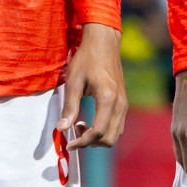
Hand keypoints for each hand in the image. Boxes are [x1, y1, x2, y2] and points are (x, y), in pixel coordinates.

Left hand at [60, 22, 128, 148]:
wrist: (104, 42)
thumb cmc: (87, 59)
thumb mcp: (73, 82)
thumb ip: (69, 107)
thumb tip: (62, 129)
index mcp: (107, 98)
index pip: (97, 132)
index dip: (82, 142)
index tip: (69, 144)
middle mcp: (120, 103)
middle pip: (109, 138)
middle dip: (90, 142)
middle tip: (74, 132)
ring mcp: (124, 103)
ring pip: (115, 134)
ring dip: (98, 138)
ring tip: (81, 125)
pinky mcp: (124, 102)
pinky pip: (117, 126)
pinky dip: (105, 131)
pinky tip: (92, 120)